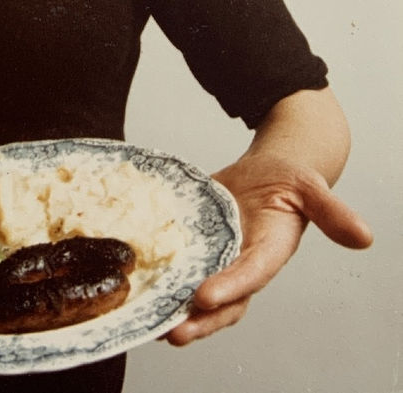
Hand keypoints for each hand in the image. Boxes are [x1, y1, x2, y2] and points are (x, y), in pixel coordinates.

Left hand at [165, 153, 372, 345]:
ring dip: (176, 310)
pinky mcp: (198, 246)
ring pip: (197, 294)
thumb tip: (365, 237)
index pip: (251, 274)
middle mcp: (243, 263)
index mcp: (271, 250)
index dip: (230, 287)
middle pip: (223, 302)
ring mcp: (219, 258)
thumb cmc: (291, 178)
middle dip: (200, 321)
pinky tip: (137, 286)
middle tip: (173, 332)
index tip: (205, 297)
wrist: (268, 169)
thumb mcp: (311, 186)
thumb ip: (332, 212)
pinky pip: (179, 268)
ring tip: (151, 321)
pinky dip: (162, 280)